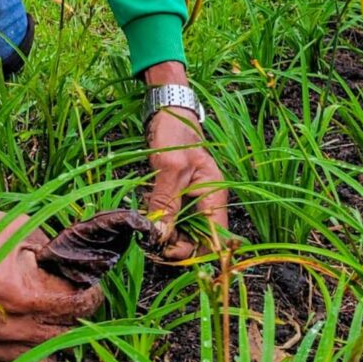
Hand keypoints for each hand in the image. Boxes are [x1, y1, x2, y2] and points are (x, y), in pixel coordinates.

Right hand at [0, 189, 103, 361]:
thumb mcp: (22, 231)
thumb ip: (54, 254)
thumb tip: (78, 267)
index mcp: (19, 294)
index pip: (75, 308)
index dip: (91, 297)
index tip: (91, 290)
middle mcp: (1, 325)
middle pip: (62, 339)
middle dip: (74, 321)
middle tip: (71, 304)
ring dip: (50, 346)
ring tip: (49, 325)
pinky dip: (20, 353)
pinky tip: (21, 332)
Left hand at [143, 61, 228, 258]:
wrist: (167, 109)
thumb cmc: (174, 132)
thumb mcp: (169, 168)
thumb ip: (166, 203)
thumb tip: (160, 236)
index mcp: (215, 195)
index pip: (215, 239)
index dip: (194, 251)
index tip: (168, 252)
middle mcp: (208, 201)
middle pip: (199, 239)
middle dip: (176, 245)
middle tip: (152, 241)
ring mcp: (194, 198)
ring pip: (184, 230)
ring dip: (166, 234)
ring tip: (147, 227)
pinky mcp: (179, 194)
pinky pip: (173, 217)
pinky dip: (160, 220)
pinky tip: (148, 215)